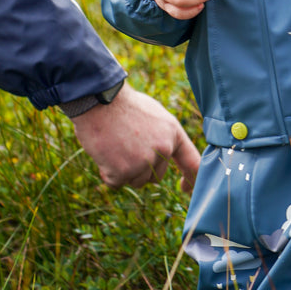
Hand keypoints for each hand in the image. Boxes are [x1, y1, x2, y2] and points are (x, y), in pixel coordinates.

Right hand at [73, 82, 200, 190]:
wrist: (99, 101)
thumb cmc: (123, 105)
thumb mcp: (153, 115)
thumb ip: (161, 136)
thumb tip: (162, 156)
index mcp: (172, 133)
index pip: (192, 162)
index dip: (191, 178)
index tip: (185, 188)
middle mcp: (163, 149)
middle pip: (156, 175)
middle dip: (142, 168)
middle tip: (125, 147)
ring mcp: (144, 161)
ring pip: (136, 181)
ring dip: (124, 171)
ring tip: (114, 146)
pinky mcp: (124, 171)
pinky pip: (116, 183)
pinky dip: (108, 173)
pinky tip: (105, 153)